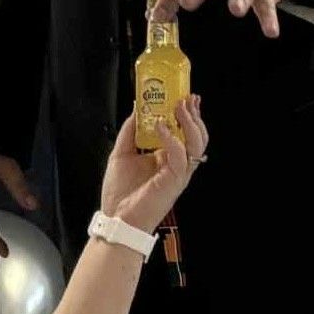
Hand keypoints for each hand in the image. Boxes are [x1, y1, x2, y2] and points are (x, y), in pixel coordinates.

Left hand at [100, 97, 208, 232]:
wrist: (116, 218)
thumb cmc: (121, 193)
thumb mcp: (121, 153)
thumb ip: (131, 131)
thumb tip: (136, 108)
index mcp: (167, 157)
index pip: (186, 132)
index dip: (189, 114)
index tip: (185, 96)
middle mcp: (177, 163)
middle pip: (197, 136)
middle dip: (194, 115)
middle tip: (185, 99)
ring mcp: (178, 172)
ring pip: (197, 144)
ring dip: (189, 123)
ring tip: (178, 108)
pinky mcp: (174, 180)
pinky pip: (180, 156)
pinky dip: (172, 139)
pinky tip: (161, 127)